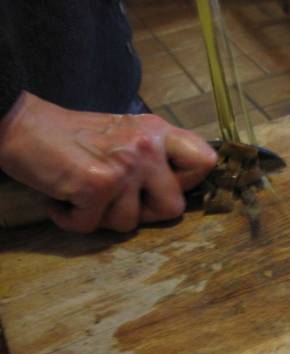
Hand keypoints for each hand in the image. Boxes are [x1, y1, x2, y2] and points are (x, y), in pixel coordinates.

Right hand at [0, 92, 217, 232]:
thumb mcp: (124, 134)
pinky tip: (63, 199)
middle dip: (142, 213)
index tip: (161, 188)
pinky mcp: (97, 184)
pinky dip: (72, 220)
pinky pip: (93, 226)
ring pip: (130, 223)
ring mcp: (124, 166)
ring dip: (101, 217)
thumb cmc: (72, 137)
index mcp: (158, 132)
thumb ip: (153, 158)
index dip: (188, 184)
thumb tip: (177, 194)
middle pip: (173, 208)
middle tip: (114, 199)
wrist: (22, 126)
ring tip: (83, 193)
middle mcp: (147, 147)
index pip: (205, 162)